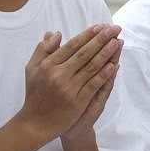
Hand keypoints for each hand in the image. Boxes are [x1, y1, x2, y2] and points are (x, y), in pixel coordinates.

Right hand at [20, 24, 121, 141]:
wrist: (35, 123)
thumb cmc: (34, 95)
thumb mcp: (31, 69)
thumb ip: (42, 50)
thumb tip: (55, 33)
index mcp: (48, 65)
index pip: (72, 45)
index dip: (88, 35)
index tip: (100, 26)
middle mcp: (58, 74)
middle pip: (84, 53)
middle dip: (101, 39)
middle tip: (114, 29)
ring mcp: (69, 88)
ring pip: (91, 67)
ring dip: (106, 53)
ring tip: (117, 42)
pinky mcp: (77, 102)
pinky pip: (93, 85)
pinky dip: (104, 75)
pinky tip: (113, 65)